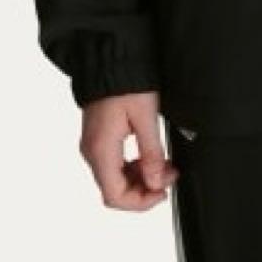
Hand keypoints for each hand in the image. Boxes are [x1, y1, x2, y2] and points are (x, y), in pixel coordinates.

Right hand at [79, 91, 178, 209]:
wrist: (109, 59)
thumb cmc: (126, 82)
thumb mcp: (146, 117)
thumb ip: (151, 153)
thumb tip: (156, 182)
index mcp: (101, 150)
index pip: (115, 196)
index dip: (140, 202)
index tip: (162, 192)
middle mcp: (92, 152)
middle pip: (114, 190)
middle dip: (144, 189)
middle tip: (169, 175)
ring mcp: (93, 145)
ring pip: (115, 178)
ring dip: (140, 177)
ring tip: (163, 165)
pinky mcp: (98, 137)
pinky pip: (113, 163)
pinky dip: (132, 166)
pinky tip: (149, 156)